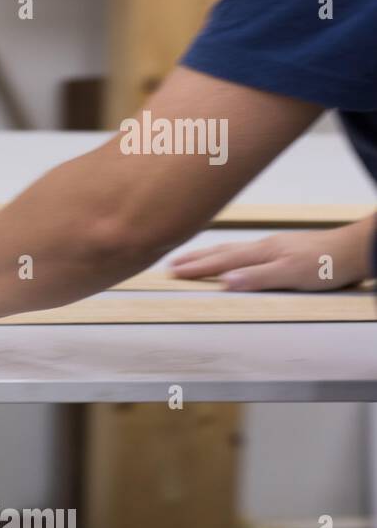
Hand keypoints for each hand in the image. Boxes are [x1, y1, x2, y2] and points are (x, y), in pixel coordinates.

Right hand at [169, 219, 373, 290]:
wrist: (354, 250)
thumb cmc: (327, 264)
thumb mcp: (291, 275)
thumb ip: (257, 277)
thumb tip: (224, 281)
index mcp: (261, 253)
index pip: (221, 261)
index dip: (197, 267)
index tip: (173, 271)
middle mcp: (264, 247)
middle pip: (222, 251)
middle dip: (195, 258)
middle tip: (172, 262)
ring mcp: (273, 246)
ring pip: (233, 249)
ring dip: (209, 254)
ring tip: (193, 258)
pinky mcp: (283, 249)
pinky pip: (245, 250)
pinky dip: (228, 254)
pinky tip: (232, 257)